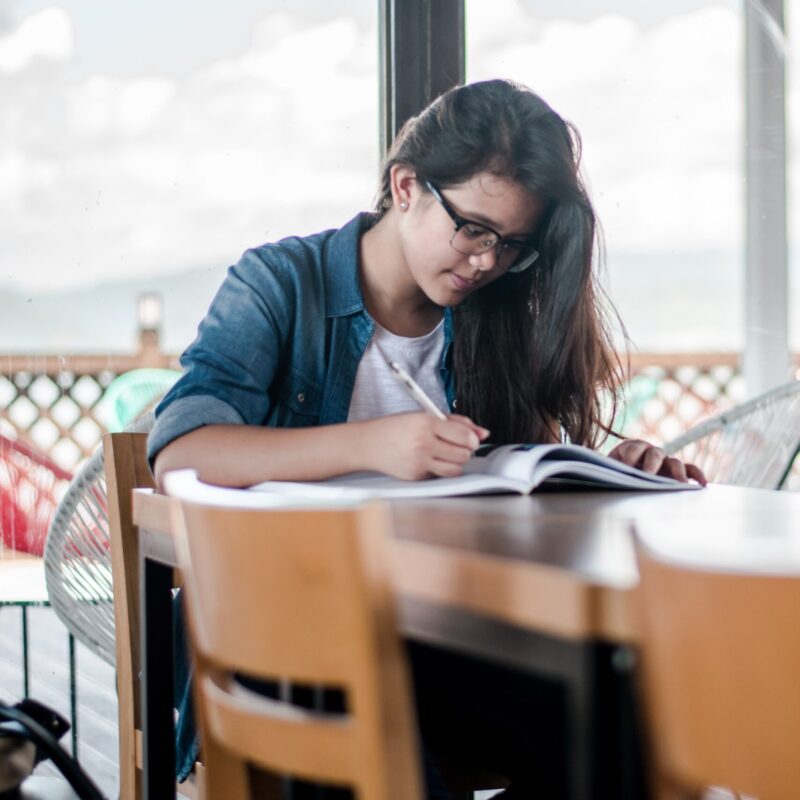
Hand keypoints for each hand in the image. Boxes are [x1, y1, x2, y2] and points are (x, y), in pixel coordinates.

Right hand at [362, 413, 489, 479]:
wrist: (368, 444)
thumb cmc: (396, 428)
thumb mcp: (424, 416)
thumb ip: (455, 422)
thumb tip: (483, 433)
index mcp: (426, 423)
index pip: (464, 435)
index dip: (473, 439)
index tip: (472, 439)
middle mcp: (423, 443)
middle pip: (464, 454)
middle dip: (465, 450)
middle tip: (457, 445)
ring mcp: (419, 462)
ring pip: (456, 469)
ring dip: (456, 462)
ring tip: (446, 454)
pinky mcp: (416, 477)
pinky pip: (440, 476)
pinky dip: (440, 469)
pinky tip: (429, 460)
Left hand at [608, 439, 706, 484]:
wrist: (619, 475)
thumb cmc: (613, 473)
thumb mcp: (609, 470)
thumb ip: (610, 471)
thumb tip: (607, 476)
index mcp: (631, 447)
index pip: (633, 447)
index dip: (630, 455)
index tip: (626, 466)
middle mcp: (650, 451)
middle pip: (654, 454)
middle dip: (652, 464)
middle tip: (648, 475)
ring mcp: (665, 461)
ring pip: (675, 462)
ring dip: (678, 472)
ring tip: (681, 484)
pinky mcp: (676, 471)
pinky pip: (690, 470)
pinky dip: (697, 475)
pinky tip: (703, 484)